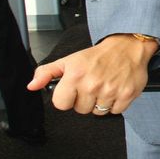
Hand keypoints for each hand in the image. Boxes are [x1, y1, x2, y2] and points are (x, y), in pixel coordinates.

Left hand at [28, 34, 159, 115]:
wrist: (127, 46)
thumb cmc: (98, 55)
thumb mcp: (69, 60)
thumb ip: (47, 72)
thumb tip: (32, 85)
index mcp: (75, 75)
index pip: (61, 104)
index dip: (67, 98)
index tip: (74, 90)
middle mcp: (92, 84)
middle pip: (81, 110)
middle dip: (85, 100)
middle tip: (92, 85)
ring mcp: (110, 90)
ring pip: (98, 112)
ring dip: (100, 102)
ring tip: (104, 87)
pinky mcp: (126, 95)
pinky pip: (115, 111)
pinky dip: (115, 103)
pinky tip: (115, 90)